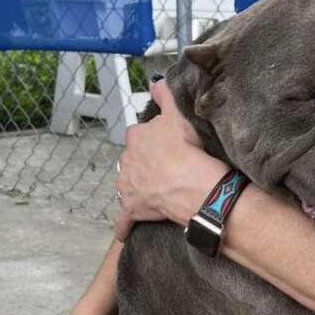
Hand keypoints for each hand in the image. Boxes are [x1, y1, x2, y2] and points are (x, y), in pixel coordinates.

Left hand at [115, 79, 228, 240]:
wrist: (191, 185)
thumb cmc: (186, 151)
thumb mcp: (177, 116)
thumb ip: (165, 97)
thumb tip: (156, 82)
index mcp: (135, 138)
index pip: (139, 136)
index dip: (153, 142)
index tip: (165, 147)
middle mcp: (126, 161)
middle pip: (132, 162)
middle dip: (143, 165)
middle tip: (163, 170)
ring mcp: (127, 187)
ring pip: (126, 186)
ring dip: (134, 189)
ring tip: (151, 192)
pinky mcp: (132, 210)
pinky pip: (123, 220)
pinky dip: (123, 226)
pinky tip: (124, 232)